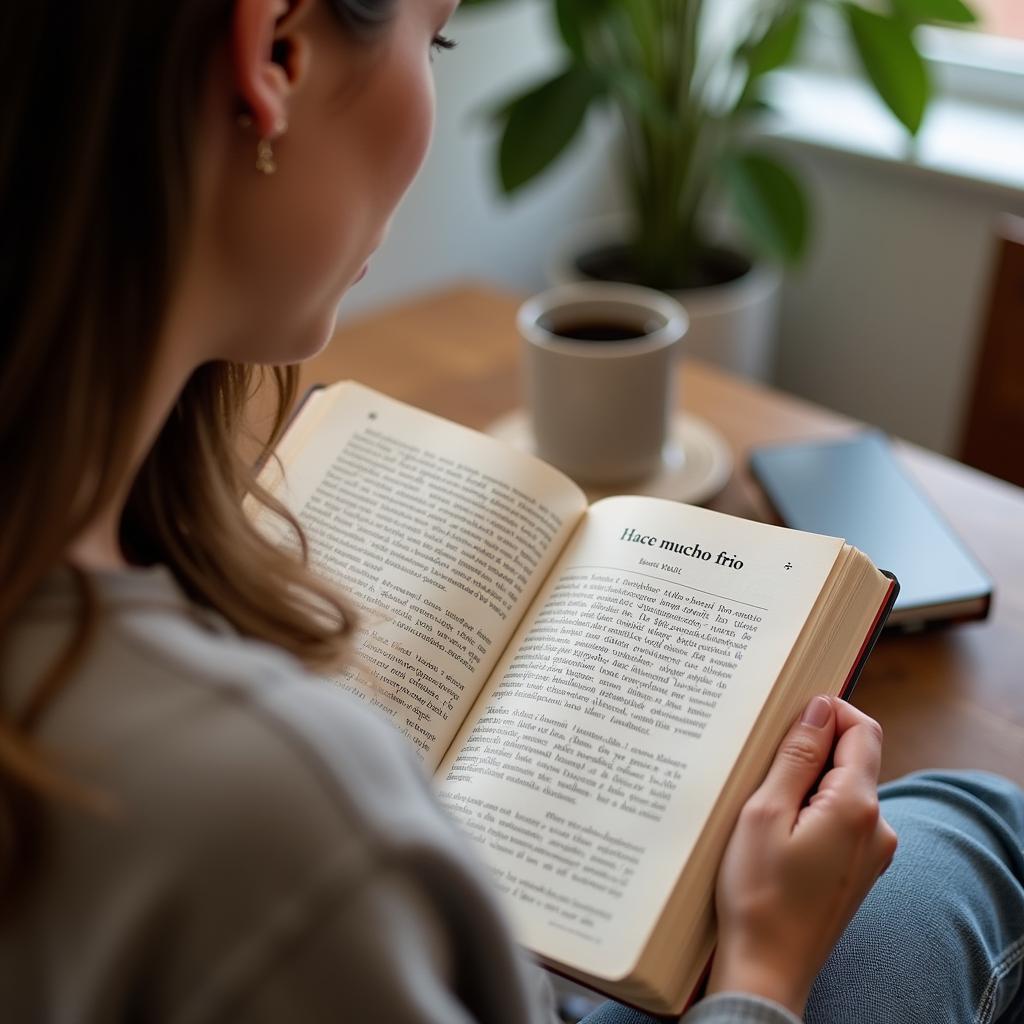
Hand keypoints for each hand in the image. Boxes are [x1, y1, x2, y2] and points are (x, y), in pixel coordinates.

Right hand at [705, 696, 896, 1016]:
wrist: (766, 970)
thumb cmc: (757, 894)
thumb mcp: (764, 813)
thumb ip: (796, 757)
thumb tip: (818, 709)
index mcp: (857, 806)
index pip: (861, 729)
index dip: (826, 711)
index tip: (784, 714)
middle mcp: (876, 827)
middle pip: (851, 757)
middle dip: (808, 748)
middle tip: (758, 761)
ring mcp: (870, 852)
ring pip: (841, 789)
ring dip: (804, 781)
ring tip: (757, 802)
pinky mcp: (857, 870)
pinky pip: (838, 819)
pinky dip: (808, 810)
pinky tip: (772, 830)